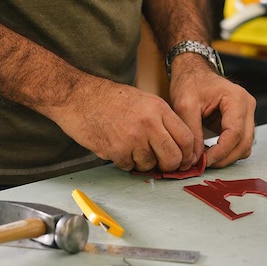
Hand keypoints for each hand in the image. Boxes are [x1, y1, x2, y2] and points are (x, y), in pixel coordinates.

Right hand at [52, 79, 195, 172]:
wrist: (78, 97)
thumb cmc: (109, 98)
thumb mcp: (144, 100)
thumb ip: (162, 120)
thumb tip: (179, 144)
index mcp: (158, 108)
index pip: (187, 138)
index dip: (188, 154)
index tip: (185, 159)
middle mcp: (148, 124)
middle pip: (174, 157)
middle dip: (171, 166)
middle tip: (165, 164)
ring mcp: (132, 139)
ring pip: (151, 165)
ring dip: (144, 163)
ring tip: (133, 148)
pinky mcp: (116, 151)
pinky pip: (130, 167)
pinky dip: (126, 163)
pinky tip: (119, 148)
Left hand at [168, 56, 255, 167]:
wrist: (193, 72)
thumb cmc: (190, 82)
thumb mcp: (185, 105)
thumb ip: (191, 132)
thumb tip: (195, 158)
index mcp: (236, 99)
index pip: (235, 133)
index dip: (220, 152)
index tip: (204, 161)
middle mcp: (247, 106)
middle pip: (244, 143)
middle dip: (224, 158)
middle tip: (203, 164)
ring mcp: (247, 114)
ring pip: (244, 146)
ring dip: (226, 156)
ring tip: (204, 158)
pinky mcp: (241, 121)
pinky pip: (239, 143)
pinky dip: (227, 151)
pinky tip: (210, 152)